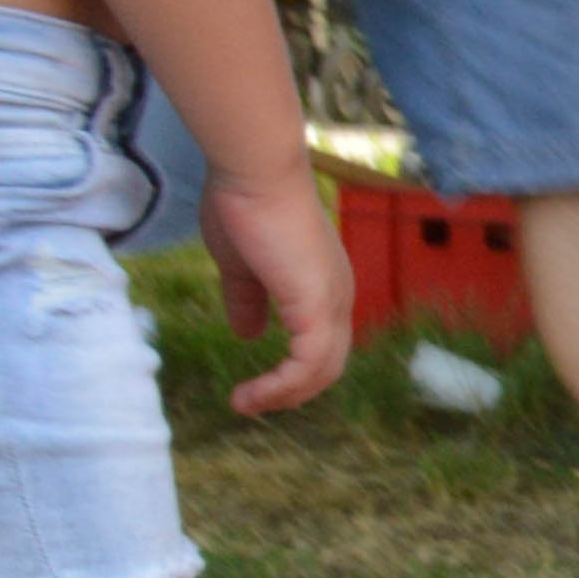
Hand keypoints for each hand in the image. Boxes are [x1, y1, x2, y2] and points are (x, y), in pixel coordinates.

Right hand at [207, 163, 356, 414]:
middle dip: (291, 391)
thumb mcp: (240, 264)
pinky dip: (281, 387)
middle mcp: (338, 297)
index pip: (321, 343)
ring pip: (321, 371)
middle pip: (328, 364)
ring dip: (282, 396)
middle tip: (252, 403)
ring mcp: (333, 303)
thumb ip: (247, 299)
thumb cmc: (244, 205)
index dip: (294, 369)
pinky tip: (251, 395)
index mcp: (323, 285)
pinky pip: (307, 366)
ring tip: (244, 405)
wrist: (253, 172)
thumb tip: (247, 333)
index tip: (256, 382)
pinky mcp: (318, 308)